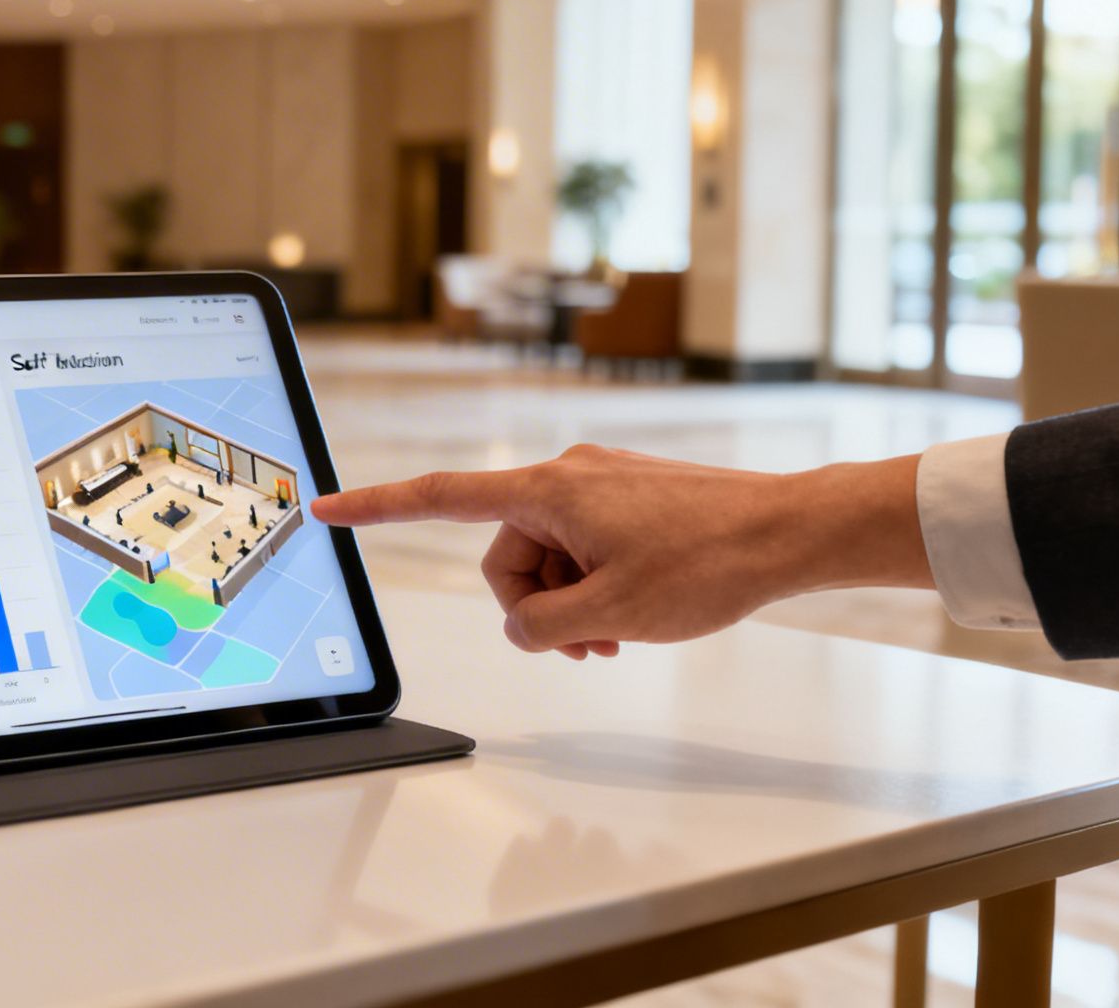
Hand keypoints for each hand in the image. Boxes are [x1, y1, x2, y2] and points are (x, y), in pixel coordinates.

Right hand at [310, 446, 930, 659]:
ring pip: (548, 558)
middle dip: (536, 606)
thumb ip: (541, 627)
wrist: (791, 532)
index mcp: (547, 491)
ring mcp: (599, 483)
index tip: (328, 510)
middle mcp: (566, 475)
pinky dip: (596, 584)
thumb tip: (522, 627)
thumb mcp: (610, 614)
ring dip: (572, 603)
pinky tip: (634, 614)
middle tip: (589, 644)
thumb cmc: (708, 563)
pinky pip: (583, 546)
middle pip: (506, 554)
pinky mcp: (628, 497)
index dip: (376, 508)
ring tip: (620, 635)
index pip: (438, 499)